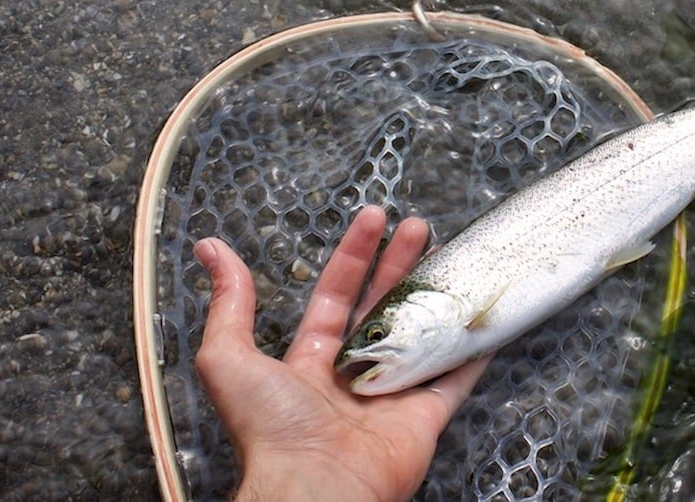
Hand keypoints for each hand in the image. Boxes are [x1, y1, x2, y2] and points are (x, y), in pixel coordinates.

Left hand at [193, 205, 488, 500]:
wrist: (316, 487)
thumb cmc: (270, 431)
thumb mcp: (229, 358)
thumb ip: (228, 304)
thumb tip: (211, 251)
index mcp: (310, 362)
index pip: (336, 295)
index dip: (354, 255)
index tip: (373, 219)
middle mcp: (353, 375)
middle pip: (383, 307)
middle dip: (400, 264)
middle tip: (418, 227)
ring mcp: (392, 394)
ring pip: (421, 335)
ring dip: (435, 296)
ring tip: (451, 257)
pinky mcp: (425, 417)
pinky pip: (454, 379)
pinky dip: (472, 352)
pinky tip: (483, 322)